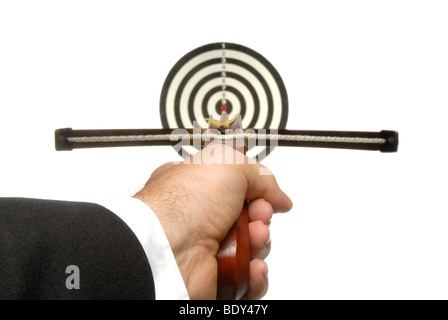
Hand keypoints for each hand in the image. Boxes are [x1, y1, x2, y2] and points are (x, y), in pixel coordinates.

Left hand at [134, 143, 292, 298]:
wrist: (167, 247)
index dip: (255, 190)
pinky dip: (256, 274)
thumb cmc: (183, 203)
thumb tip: (277, 195)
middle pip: (248, 218)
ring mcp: (208, 248)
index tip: (264, 192)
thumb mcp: (227, 164)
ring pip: (251, 248)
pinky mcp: (216, 277)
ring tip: (252, 237)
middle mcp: (201, 218)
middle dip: (261, 216)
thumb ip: (259, 174)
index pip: (236, 187)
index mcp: (199, 187)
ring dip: (259, 242)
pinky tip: (253, 266)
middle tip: (258, 214)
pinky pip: (248, 279)